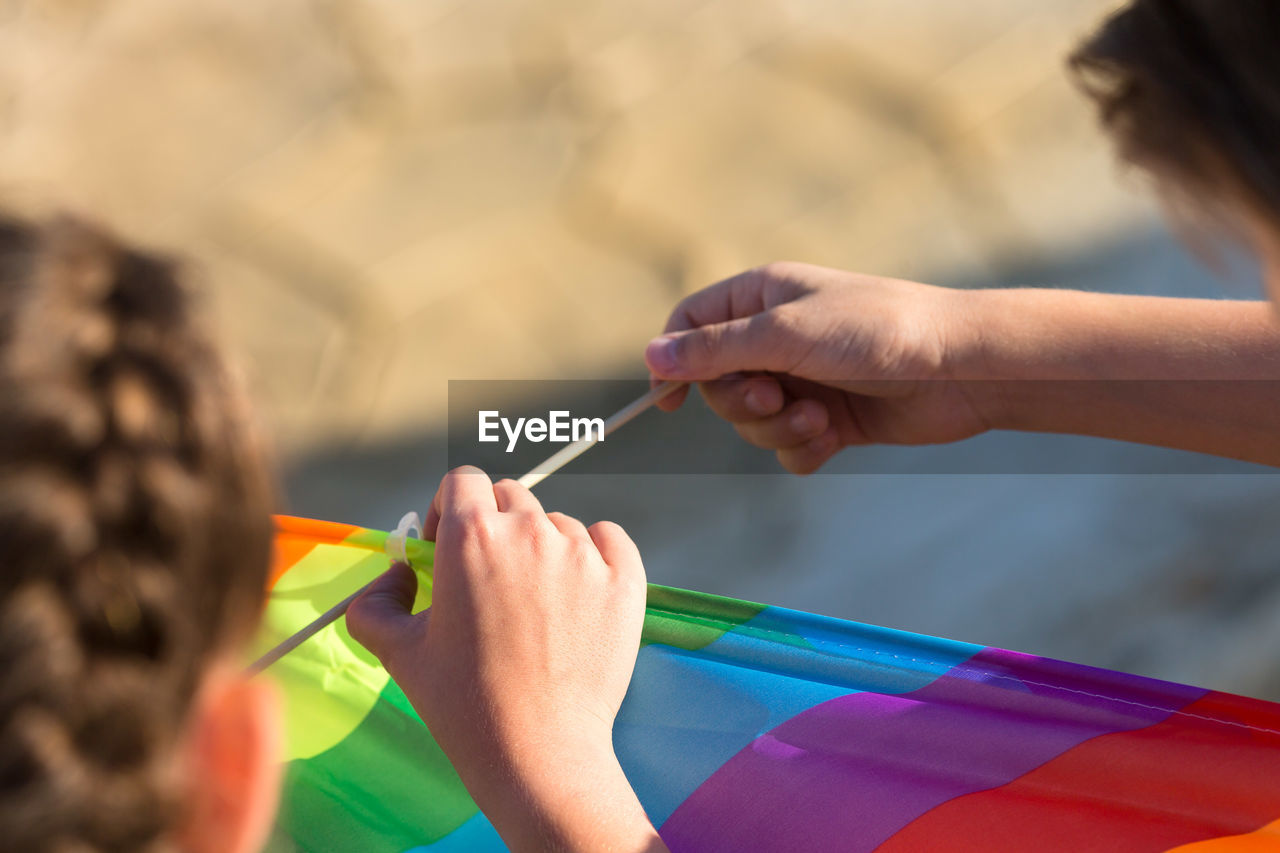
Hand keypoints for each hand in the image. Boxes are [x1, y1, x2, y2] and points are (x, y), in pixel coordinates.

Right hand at [347, 467, 663, 851]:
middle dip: (493, 528)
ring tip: (532, 605)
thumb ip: (376, 602)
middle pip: (509, 499)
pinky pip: (610, 539)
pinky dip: (596, 553)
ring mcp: (583, 554)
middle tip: (488, 582)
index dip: (450, 509)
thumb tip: (397, 576)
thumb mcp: (397, 653)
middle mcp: (530, 532)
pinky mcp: (624, 581)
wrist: (538, 754)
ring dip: (540, 548)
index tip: (447, 547)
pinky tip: (578, 590)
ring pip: (557, 525)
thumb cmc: (464, 705)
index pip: (463, 481)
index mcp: (472, 538)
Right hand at [645, 261, 994, 472]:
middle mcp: (777, 337)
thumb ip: (714, 350)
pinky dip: (803, 449)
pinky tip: (833, 437)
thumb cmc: (877, 332)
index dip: (673, 362)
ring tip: (818, 418)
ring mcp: (803, 378)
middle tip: (777, 396)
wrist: (960, 368)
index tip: (669, 402)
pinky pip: (787, 447)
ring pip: (751, 422)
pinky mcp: (830, 417)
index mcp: (761, 298)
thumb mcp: (785, 335)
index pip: (690, 326)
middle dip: (742, 402)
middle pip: (717, 383)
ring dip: (778, 429)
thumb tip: (651, 356)